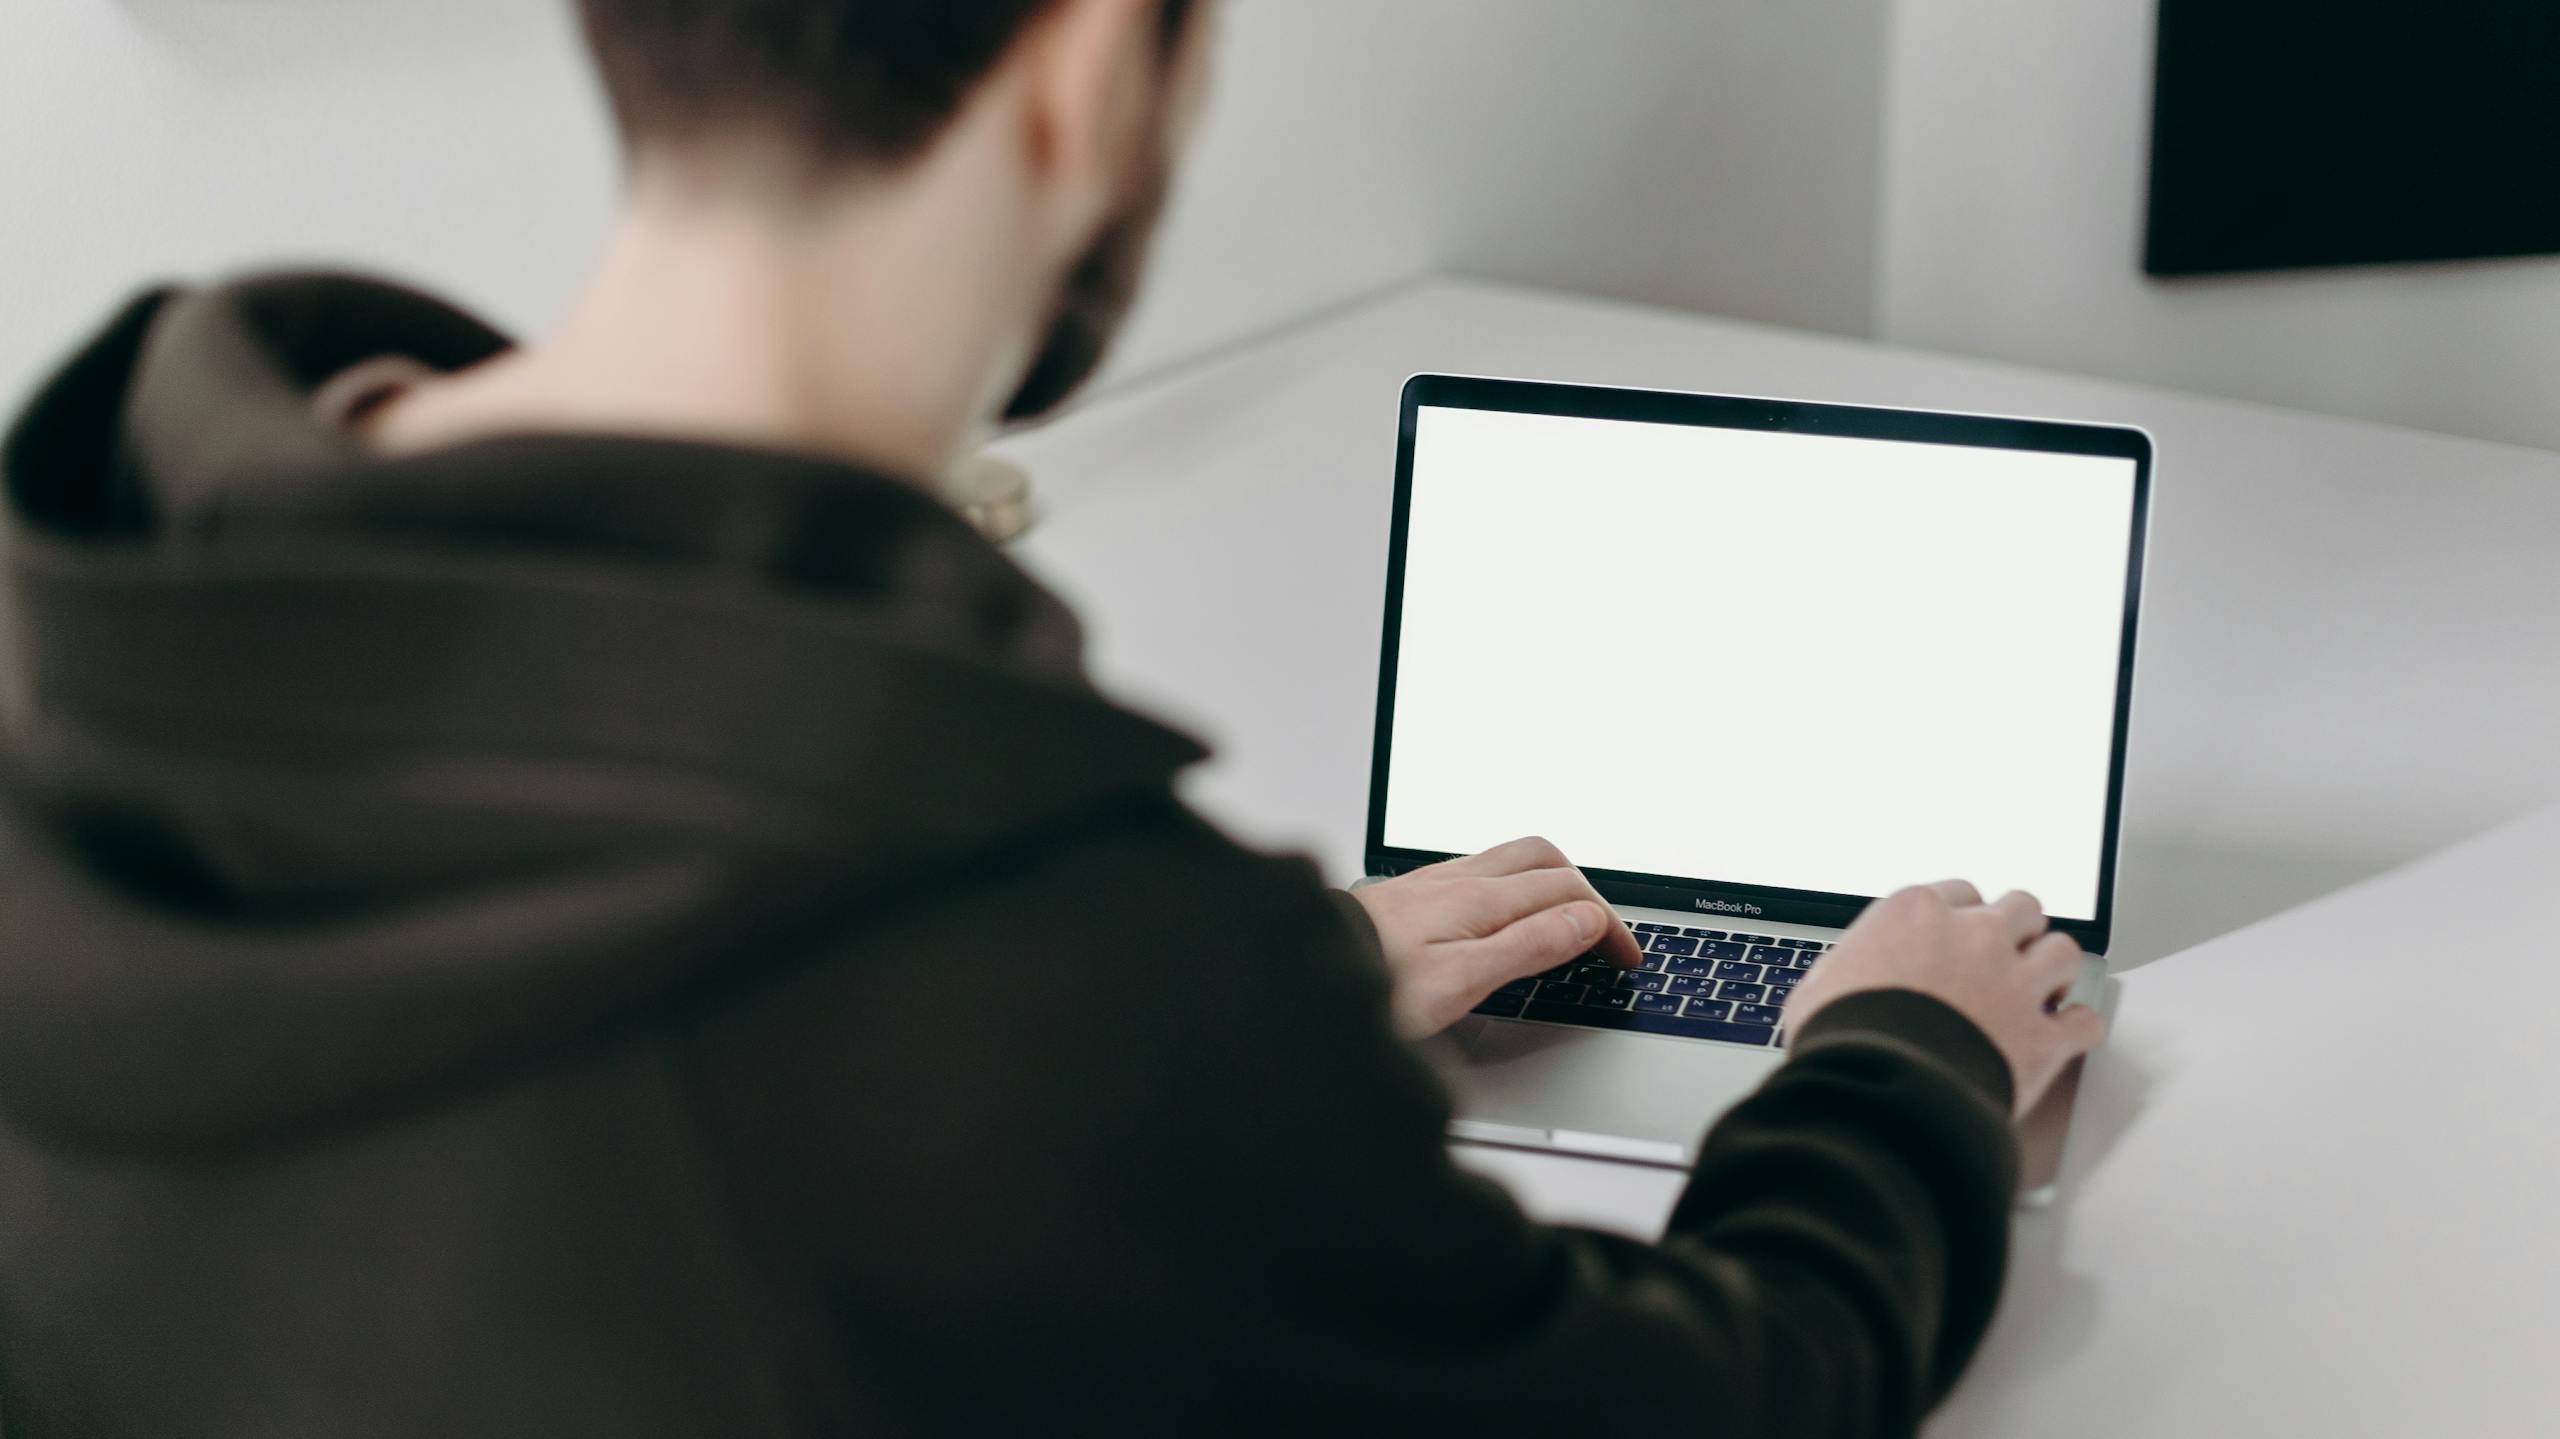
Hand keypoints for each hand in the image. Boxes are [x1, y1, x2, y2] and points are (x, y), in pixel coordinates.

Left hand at [1353, 837, 1643, 1039]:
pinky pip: (1479, 873)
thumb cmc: (1371, 985)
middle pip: (1543, 860)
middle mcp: (1457, 880)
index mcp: (1479, 899)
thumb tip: (1584, 920)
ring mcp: (1432, 884)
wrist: (1295, 973)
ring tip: (1566, 915)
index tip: (1625, 958)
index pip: (1567, 894)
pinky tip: (1502, 913)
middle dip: (1585, 889)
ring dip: (1549, 881)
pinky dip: (1512, 888)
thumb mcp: (1462, 980)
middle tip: (1605, 932)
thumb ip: (1527, 947)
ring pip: (1510, 861)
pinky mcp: (1410, 896)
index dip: (1607, 924)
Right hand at [1785, 880, 2104, 1118]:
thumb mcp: (1822, 983)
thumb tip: (1845, 980)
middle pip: (2020, 908)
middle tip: (2008, 952)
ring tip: (2046, 986)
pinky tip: (2067, 1033)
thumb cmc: (1841, 1038)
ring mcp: (2015, 984)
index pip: (1959, 893)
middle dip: (2017, 930)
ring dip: (2055, 968)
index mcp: (1917, 914)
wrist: (1876, 1089)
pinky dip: (2078, 1028)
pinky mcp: (2043, 1037)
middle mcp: (1975, 937)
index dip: (1963, 915)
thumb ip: (1854, 967)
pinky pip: (2084, 1021)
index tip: (1959, 932)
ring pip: (2063, 951)